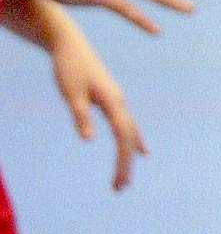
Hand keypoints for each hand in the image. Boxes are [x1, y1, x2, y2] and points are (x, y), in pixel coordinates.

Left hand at [42, 6, 145, 190]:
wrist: (70, 45)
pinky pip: (127, 125)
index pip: (123, 136)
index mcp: (113, 101)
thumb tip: (89, 139)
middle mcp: (120, 102)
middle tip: (120, 189)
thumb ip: (80, 116)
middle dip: (126, 164)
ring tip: (125, 178)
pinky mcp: (112, 100)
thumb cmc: (68, 68)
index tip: (119, 182)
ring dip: (128, 156)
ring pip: (130, 132)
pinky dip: (133, 140)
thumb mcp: (70, 93)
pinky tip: (140, 150)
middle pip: (129, 137)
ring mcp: (118, 100)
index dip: (123, 161)